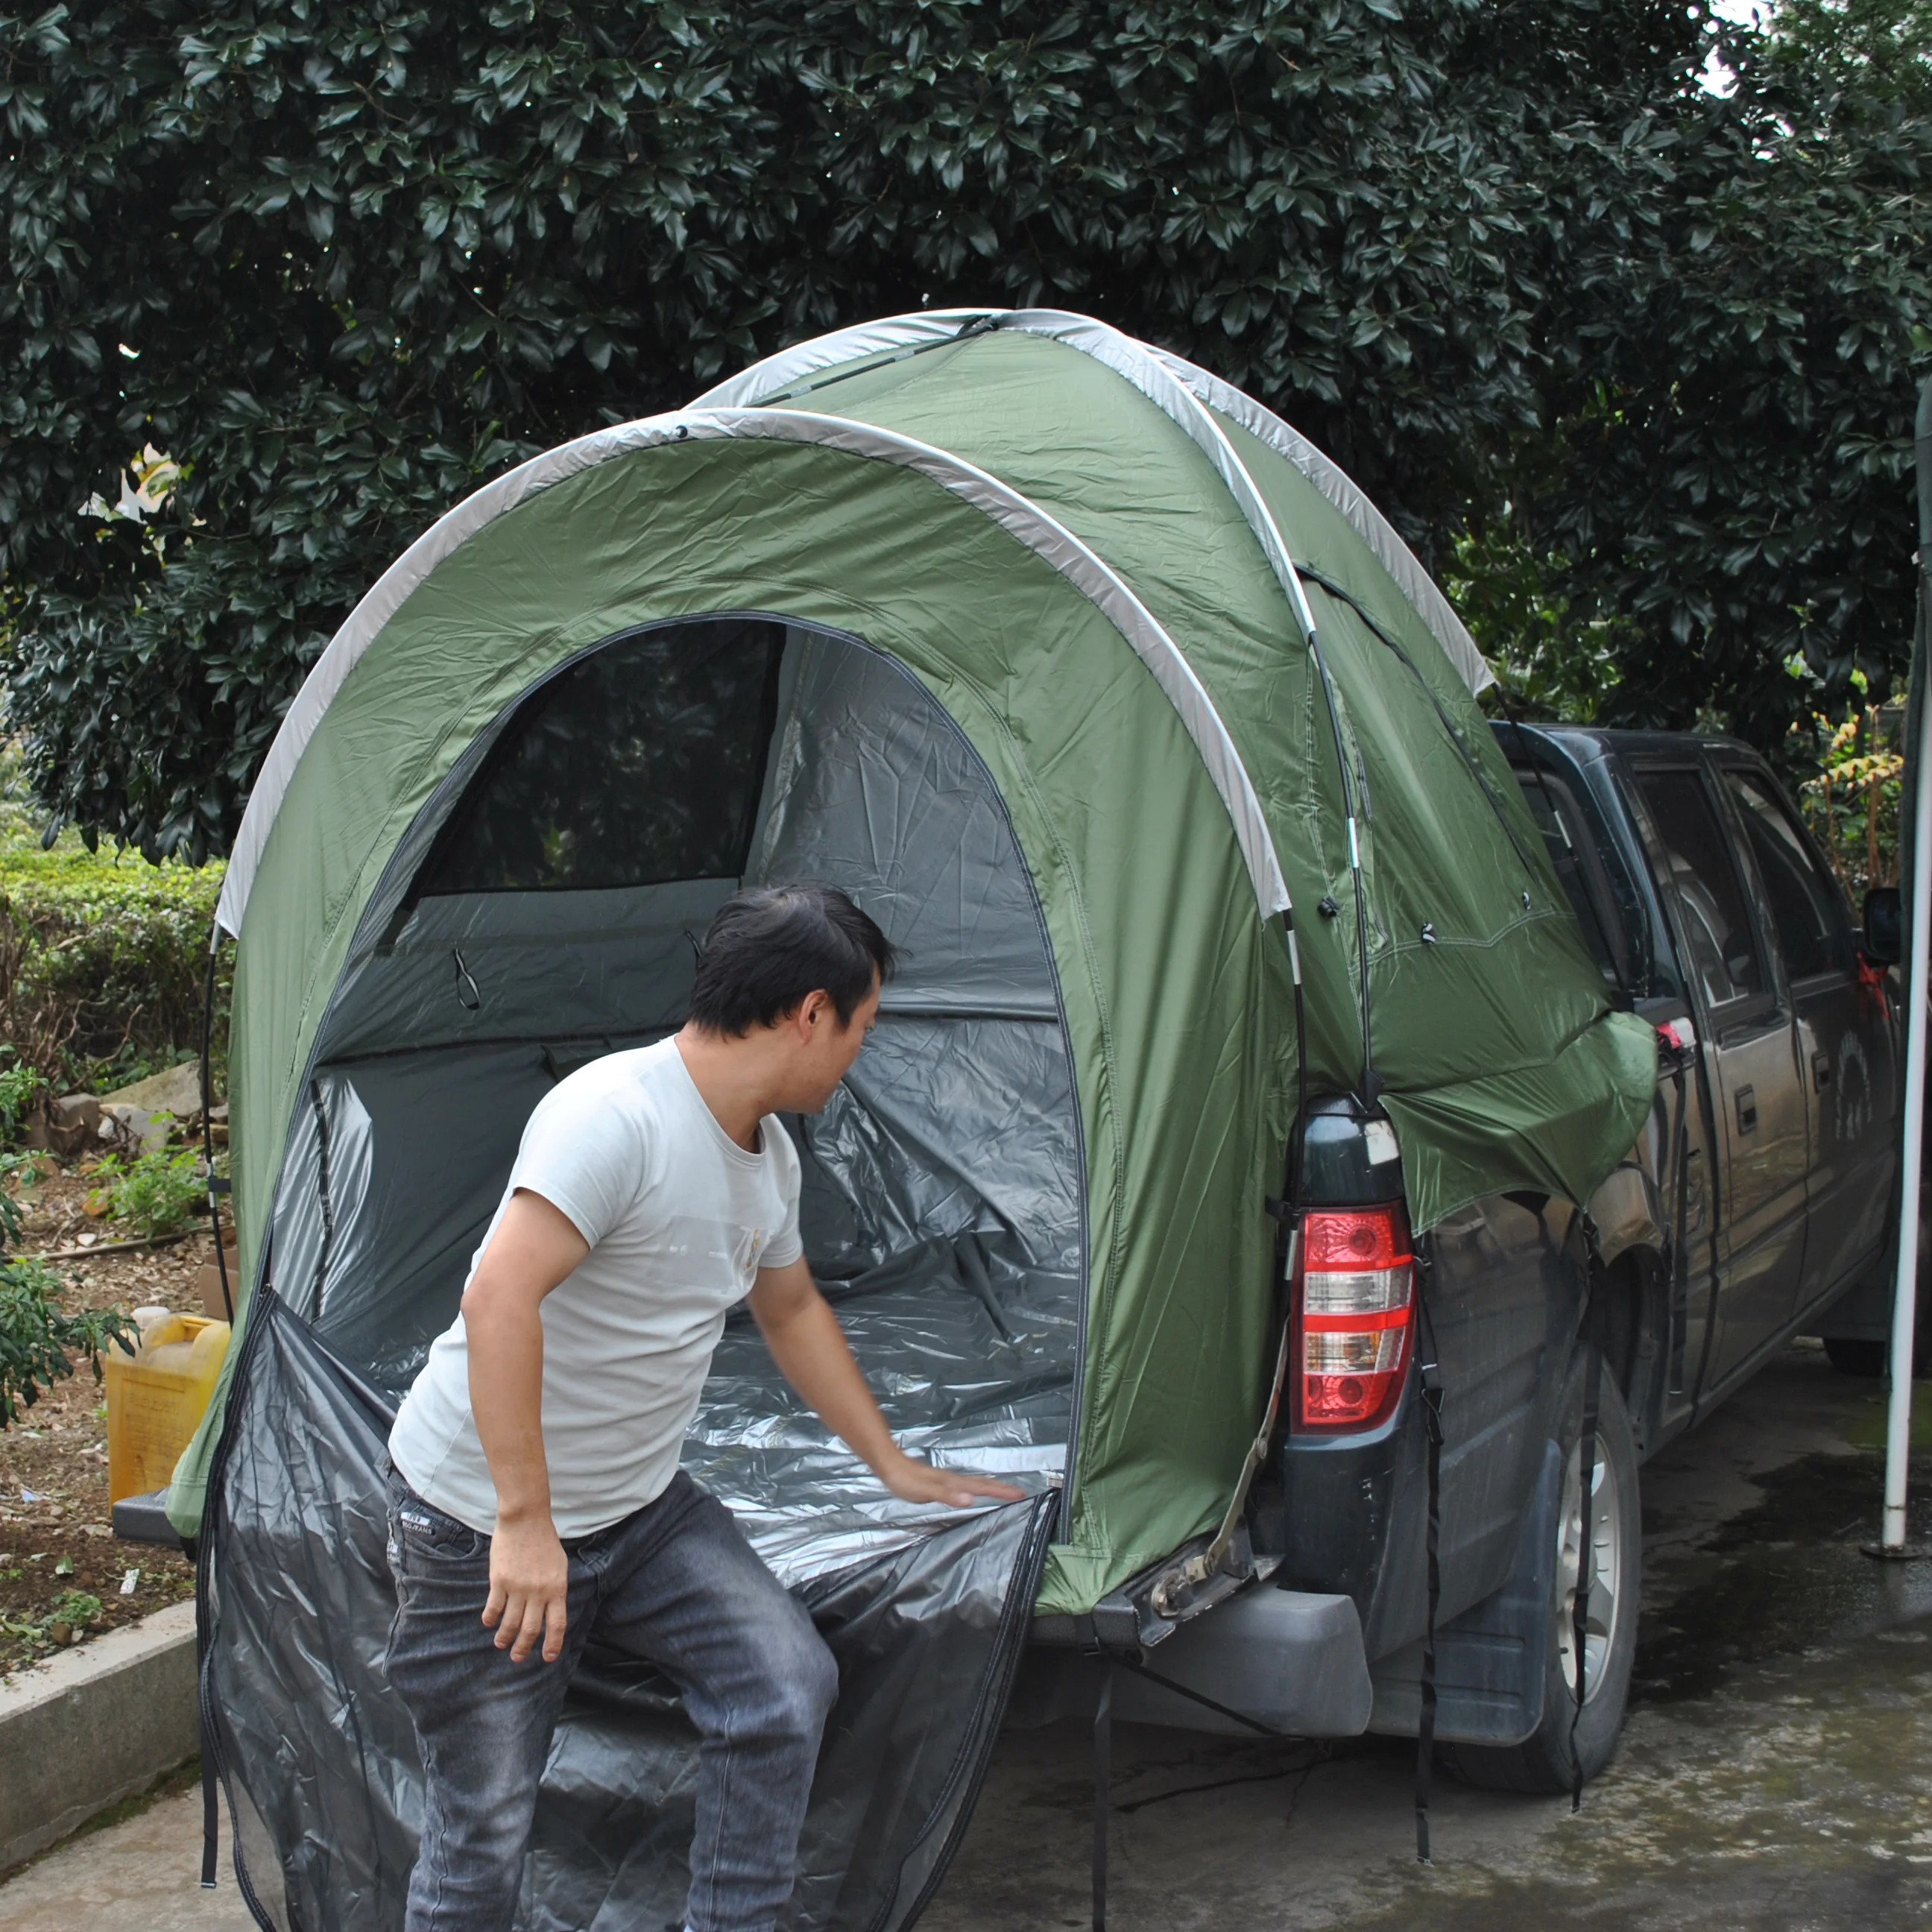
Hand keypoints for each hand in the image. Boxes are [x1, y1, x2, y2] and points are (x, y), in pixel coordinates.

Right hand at [482, 1512, 568, 1663]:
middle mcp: (539, 1592)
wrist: (526, 1519)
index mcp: (557, 1588)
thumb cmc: (545, 1541)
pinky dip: (491, 1619)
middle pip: (531, 1629)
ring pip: (510, 1623)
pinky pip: (494, 1607)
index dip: (553, 1644)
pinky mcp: (500, 1581)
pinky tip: (489, 1623)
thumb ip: (554, 1589)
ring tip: (501, 1644)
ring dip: (505, 1637)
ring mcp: (518, 1587)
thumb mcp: (559, 1566)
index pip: (557, 1624)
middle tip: (517, 1658)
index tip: (548, 1658)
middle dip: (524, 1647)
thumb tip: (548, 1611)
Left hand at [877, 1450, 1025, 1508]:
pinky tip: (972, 1491)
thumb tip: (971, 1499)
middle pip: (983, 1483)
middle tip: (1019, 1491)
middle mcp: (954, 1479)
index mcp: (954, 1483)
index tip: (1020, 1493)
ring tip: (1003, 1490)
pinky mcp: (940, 1482)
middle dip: (1001, 1487)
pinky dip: (976, 1487)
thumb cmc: (906, 1480)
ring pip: (975, 1483)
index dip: (1000, 1491)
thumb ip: (948, 1496)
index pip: (982, 1487)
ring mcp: (947, 1479)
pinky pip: (965, 1484)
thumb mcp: (926, 1491)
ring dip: (991, 1486)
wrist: (890, 1465)